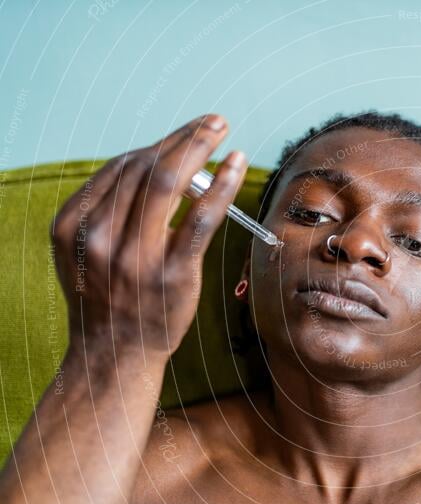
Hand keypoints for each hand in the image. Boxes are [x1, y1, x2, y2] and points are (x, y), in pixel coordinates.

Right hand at [50, 114, 246, 358]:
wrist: (114, 355)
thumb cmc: (109, 298)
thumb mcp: (88, 250)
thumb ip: (110, 210)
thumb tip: (156, 164)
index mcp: (74, 223)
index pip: (121, 167)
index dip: (159, 143)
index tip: (186, 132)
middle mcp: (99, 236)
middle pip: (145, 168)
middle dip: (183, 138)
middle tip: (213, 121)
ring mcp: (135, 256)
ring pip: (168, 184)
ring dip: (200, 148)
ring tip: (221, 132)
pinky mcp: (172, 274)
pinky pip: (200, 219)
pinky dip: (221, 186)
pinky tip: (236, 165)